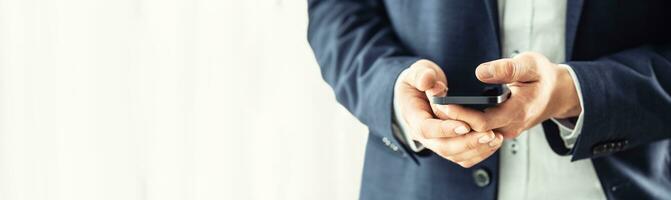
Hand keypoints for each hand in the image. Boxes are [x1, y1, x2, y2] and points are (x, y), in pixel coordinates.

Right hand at [394, 59, 502, 166]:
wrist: (420, 90)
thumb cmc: (419, 81)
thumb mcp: (417, 71)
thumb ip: (421, 75)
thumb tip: (428, 81)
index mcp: (414, 117)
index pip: (427, 129)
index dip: (445, 129)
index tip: (465, 125)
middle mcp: (425, 134)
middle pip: (444, 147)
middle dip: (468, 142)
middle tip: (488, 134)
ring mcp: (437, 142)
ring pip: (456, 155)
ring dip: (477, 149)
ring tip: (494, 137)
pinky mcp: (450, 145)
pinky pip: (463, 157)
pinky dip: (479, 152)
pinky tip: (492, 142)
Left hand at [436, 52, 580, 138]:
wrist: (556, 94)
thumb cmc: (542, 77)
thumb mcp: (530, 65)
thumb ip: (507, 69)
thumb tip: (480, 72)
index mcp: (518, 111)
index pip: (484, 122)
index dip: (462, 115)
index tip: (443, 103)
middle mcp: (509, 127)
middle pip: (474, 132)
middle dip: (451, 120)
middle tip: (432, 103)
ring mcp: (503, 133)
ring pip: (474, 138)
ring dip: (453, 127)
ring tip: (435, 108)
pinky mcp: (498, 133)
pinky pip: (477, 140)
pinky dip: (461, 131)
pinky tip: (446, 117)